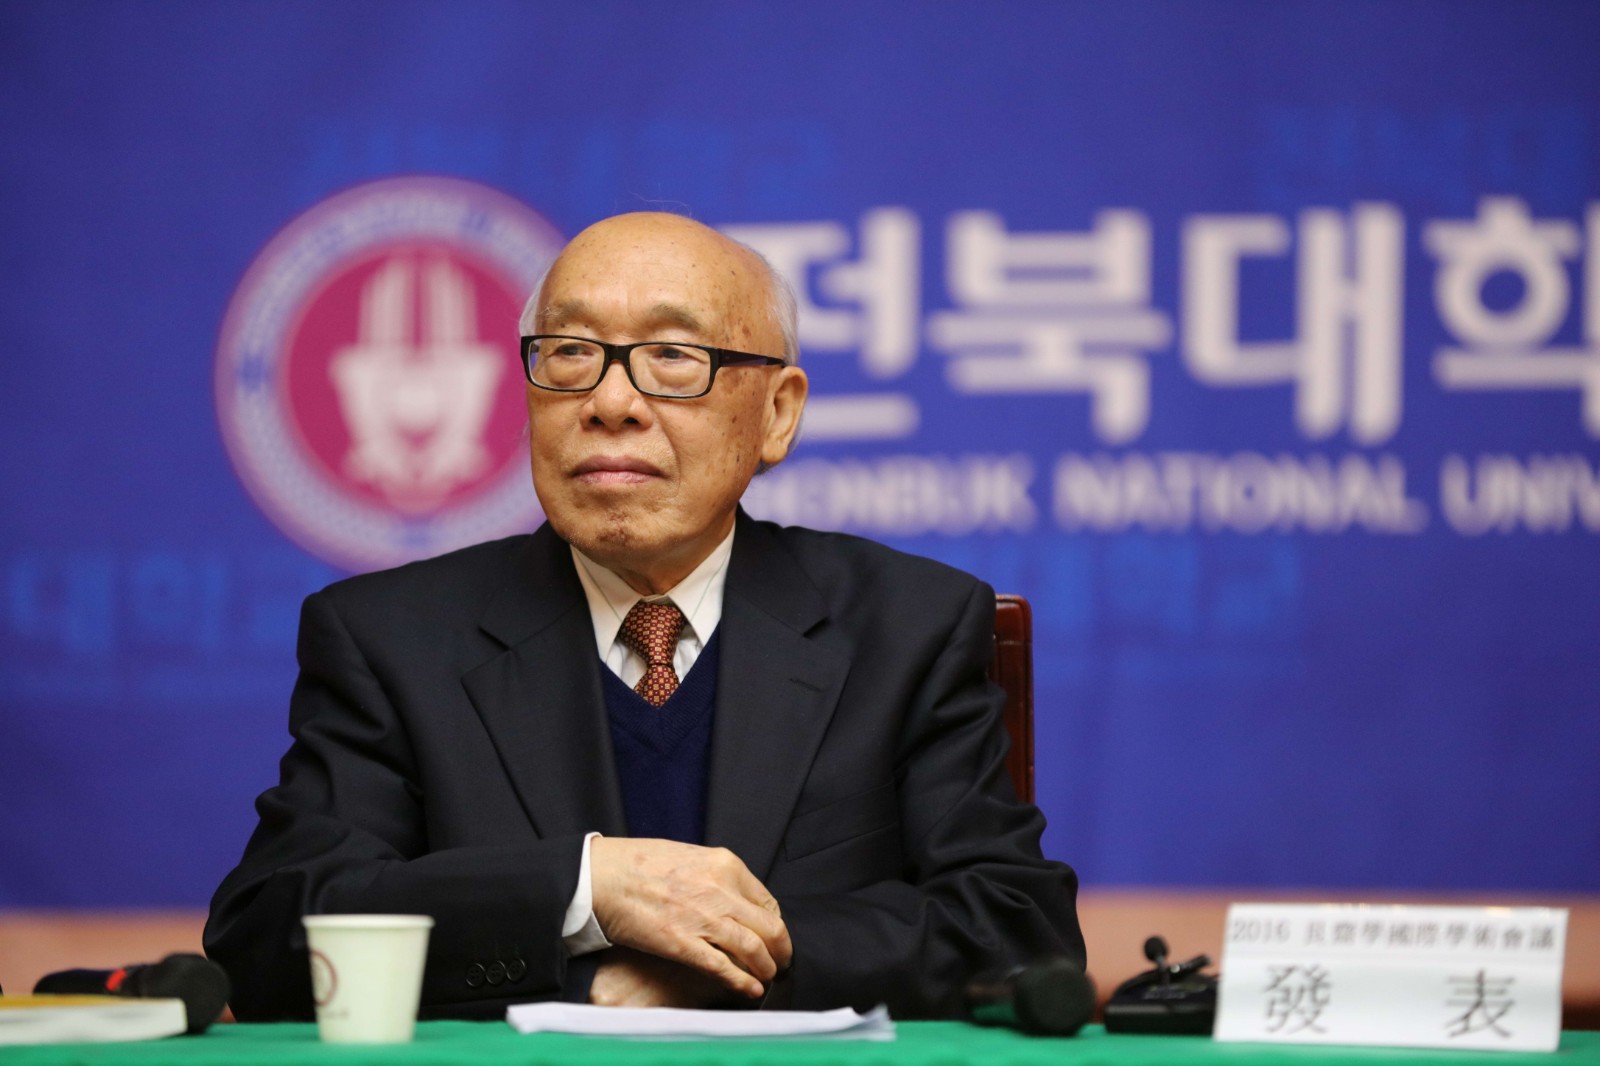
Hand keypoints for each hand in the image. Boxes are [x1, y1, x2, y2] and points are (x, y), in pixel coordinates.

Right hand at [589, 837, 791, 998]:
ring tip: (768, 977)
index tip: (773, 936)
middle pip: (770, 927)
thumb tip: (732, 899)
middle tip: (780, 962)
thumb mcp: (689, 855)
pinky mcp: (683, 944)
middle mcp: (721, 890)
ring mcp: (703, 918)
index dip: (775, 924)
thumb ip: (715, 876)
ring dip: (766, 968)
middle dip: (781, 950)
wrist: (601, 875)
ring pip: (754, 949)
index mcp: (725, 864)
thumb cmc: (638, 863)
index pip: (768, 901)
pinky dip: (743, 982)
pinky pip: (724, 968)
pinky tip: (751, 989)